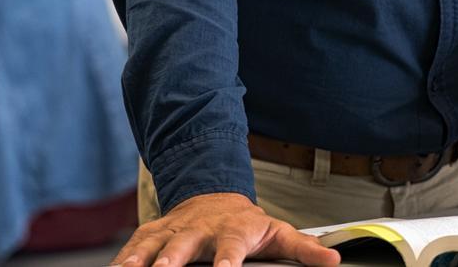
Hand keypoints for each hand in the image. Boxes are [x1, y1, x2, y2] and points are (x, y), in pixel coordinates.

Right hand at [113, 192, 339, 266]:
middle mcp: (200, 229)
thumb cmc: (247, 224)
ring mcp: (174, 231)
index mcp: (234, 230)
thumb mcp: (278, 233)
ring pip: (154, 246)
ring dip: (141, 261)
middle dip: (172, 262)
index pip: (231, 248)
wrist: (213, 197)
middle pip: (184, 247)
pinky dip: (123, 260)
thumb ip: (304, 250)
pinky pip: (134, 248)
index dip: (227, 262)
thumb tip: (334, 262)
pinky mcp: (152, 233)